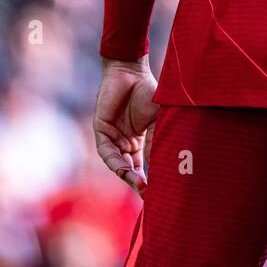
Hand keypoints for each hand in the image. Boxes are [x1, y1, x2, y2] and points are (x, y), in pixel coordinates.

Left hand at [93, 56, 157, 194]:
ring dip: (128, 175)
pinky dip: (115, 162)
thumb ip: (159, 140)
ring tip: (140, 186)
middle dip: (138, 183)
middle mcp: (125, 142)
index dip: (150, 179)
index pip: (144, 166)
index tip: (161, 192)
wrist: (132, 71)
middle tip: (149, 195)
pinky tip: (124, 170)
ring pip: (118, 163)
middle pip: (130, 169)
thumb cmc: (150, 92)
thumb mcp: (159, 119)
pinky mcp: (102, 130)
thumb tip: (164, 166)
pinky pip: (106, 152)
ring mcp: (113, 137)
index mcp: (140, 141)